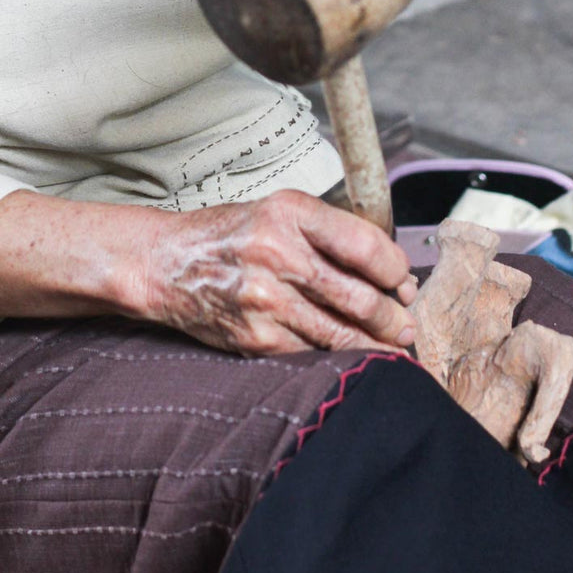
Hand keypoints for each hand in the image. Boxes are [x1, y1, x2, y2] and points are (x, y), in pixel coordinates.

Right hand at [136, 190, 416, 355]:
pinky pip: (312, 354)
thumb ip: (327, 235)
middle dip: (394, 318)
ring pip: (342, 334)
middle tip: (406, 324)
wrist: (165, 263)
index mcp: (290, 212)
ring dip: (376, 346)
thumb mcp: (276, 212)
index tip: (403, 281)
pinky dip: (339, 360)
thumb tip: (389, 273)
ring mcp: (266, 298)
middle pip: (361, 297)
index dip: (396, 270)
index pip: (365, 245)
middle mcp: (278, 252)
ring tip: (393, 347)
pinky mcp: (255, 336)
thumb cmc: (228, 235)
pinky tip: (354, 360)